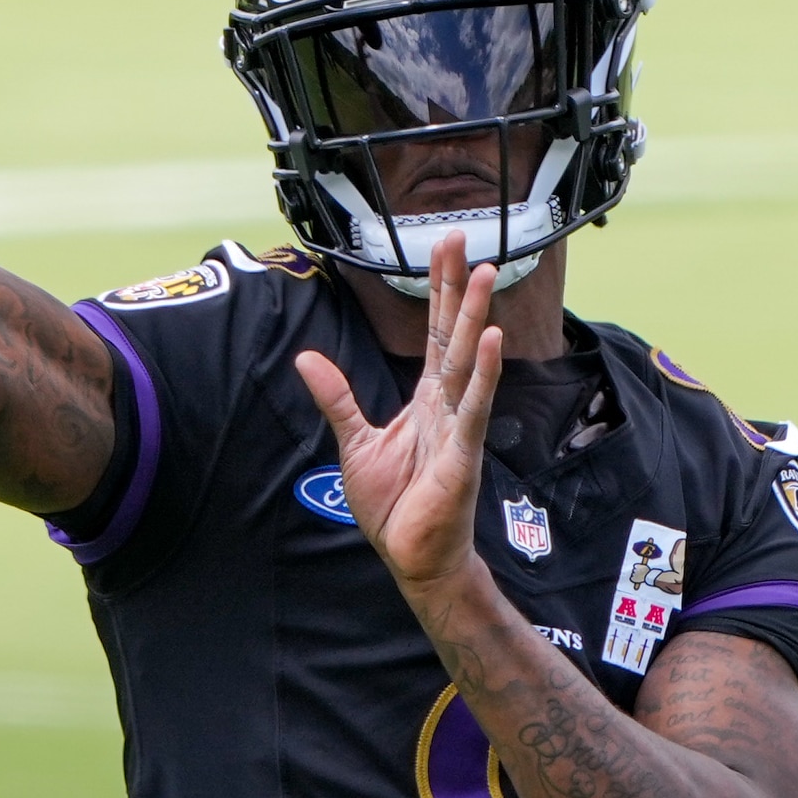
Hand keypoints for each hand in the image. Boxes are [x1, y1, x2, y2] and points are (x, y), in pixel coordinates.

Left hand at [295, 232, 503, 589]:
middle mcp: (446, 405)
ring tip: (485, 273)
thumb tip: (306, 358)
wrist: (413, 557)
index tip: (444, 249)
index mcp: (424, 401)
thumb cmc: (394, 505)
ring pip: (465, 361)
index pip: (434, 333)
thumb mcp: (355, 442)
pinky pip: (472, 407)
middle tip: (463, 240)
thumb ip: (337, 397)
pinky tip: (491, 341)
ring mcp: (457, 426)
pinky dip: (481, 374)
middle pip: (452, 334)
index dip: (437, 291)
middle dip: (457, 287)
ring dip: (476, 317)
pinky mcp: (461, 453)